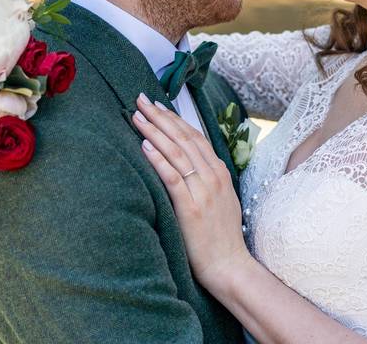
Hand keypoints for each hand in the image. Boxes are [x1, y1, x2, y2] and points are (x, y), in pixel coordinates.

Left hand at [133, 93, 251, 292]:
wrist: (229, 265)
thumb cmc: (221, 236)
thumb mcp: (221, 199)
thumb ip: (208, 179)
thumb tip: (190, 162)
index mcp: (220, 172)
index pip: (195, 136)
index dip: (175, 119)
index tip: (157, 105)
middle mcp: (213, 176)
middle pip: (183, 138)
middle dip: (160, 117)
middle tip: (141, 100)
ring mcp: (203, 191)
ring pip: (176, 152)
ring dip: (154, 131)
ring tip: (137, 117)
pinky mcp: (191, 207)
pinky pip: (172, 177)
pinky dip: (157, 159)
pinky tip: (144, 146)